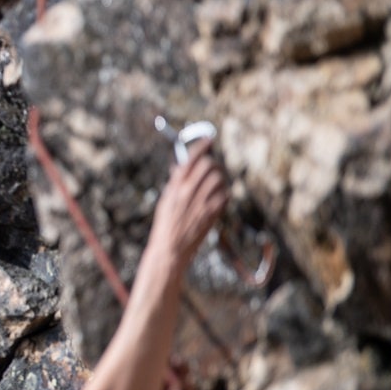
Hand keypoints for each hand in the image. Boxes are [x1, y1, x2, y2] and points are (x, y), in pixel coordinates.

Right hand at [146, 140, 228, 272]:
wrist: (170, 249)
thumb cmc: (166, 226)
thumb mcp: (165, 200)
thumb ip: (175, 183)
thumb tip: (182, 167)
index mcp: (174, 187)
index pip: (190, 158)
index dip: (201, 146)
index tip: (208, 140)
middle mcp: (188, 193)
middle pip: (208, 165)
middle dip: (213, 162)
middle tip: (213, 165)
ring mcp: (201, 203)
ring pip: (219, 178)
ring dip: (220, 177)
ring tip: (216, 183)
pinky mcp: (211, 214)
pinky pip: (224, 195)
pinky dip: (224, 193)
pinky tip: (218, 197)